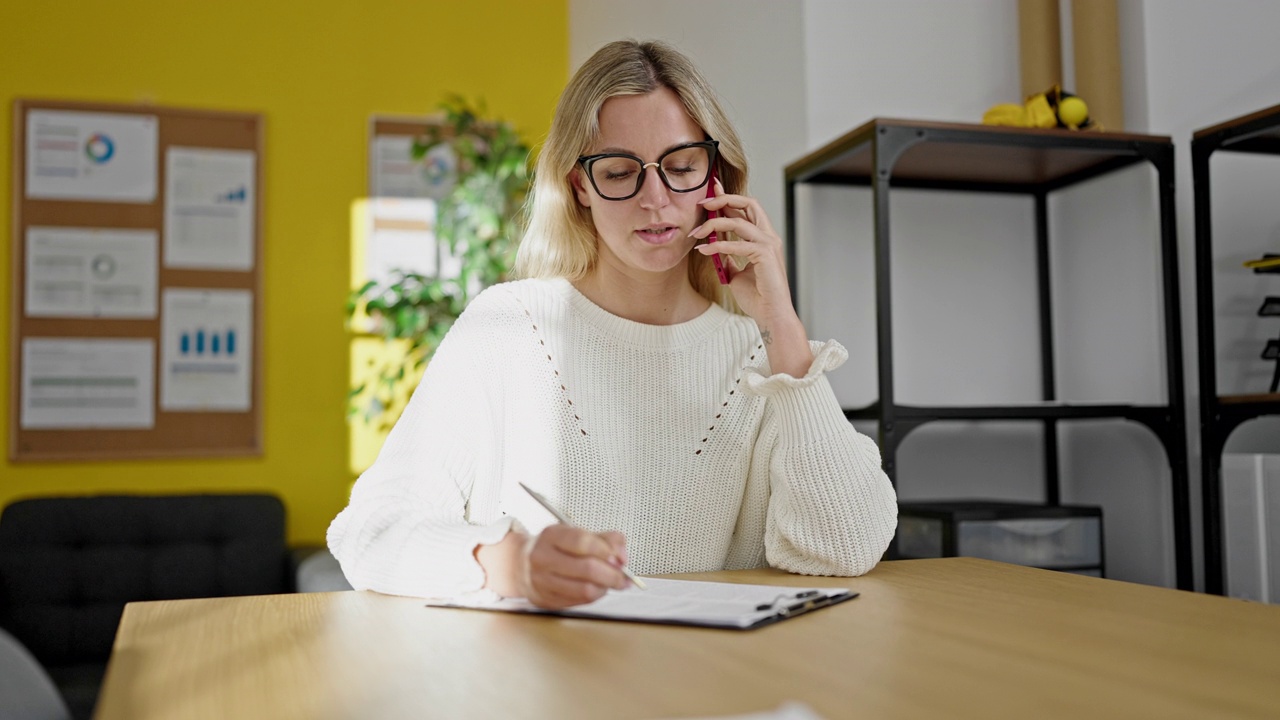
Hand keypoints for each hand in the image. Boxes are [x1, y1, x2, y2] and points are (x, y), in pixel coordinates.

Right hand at [493, 525, 629, 608]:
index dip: (607, 550)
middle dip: (613, 575)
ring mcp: (542, 581)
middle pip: (586, 569)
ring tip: (611, 583)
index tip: (620, 558)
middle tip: (624, 577)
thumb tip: (622, 556)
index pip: (582, 542)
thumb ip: (605, 539)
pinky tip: (597, 589)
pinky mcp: (545, 600)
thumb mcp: (576, 533)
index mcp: (551, 535)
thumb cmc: (555, 547)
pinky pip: (579, 602)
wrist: (519, 564)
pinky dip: (594, 596)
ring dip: (605, 588)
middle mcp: (543, 558)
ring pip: (584, 590)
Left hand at [691, 179, 793, 324]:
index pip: (746, 209)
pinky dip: (717, 245)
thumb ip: (728, 259)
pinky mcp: (765, 255)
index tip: (712, 189)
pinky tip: (703, 249)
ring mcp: (768, 244)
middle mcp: (768, 237)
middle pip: (749, 203)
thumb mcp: (735, 274)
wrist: (770, 315)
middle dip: (724, 198)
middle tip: (702, 202)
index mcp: (764, 238)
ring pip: (737, 222)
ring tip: (695, 233)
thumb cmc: (757, 297)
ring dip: (713, 224)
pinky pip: (735, 244)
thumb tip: (714, 249)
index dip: (728, 197)